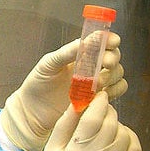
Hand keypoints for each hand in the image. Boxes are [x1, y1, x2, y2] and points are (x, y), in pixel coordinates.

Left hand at [1, 34, 125, 150]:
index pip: (101, 42)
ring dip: (112, 75)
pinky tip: (101, 93)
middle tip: (105, 63)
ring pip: (118, 73)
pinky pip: (117, 91)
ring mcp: (96, 83)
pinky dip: (115, 90)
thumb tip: (84, 41)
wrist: (32, 111)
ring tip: (96, 83)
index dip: (109, 39)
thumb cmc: (37, 84)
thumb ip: (66, 53)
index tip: (112, 41)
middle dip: (112, 58)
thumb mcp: (48, 65)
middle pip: (113, 57)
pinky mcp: (98, 99)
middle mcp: (90, 67)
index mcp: (79, 54)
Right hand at [40, 91, 141, 150]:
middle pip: (109, 124)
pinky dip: (130, 137)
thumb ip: (63, 125)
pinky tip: (121, 138)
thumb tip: (77, 102)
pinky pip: (135, 148)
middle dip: (108, 112)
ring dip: (118, 125)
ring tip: (109, 127)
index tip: (99, 96)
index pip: (91, 120)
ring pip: (123, 134)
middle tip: (103, 110)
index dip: (98, 104)